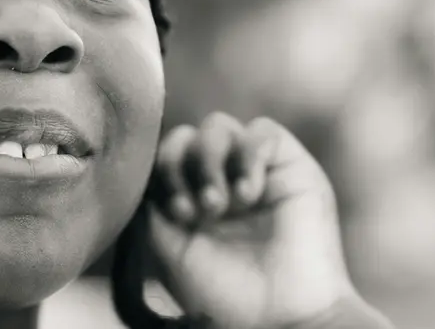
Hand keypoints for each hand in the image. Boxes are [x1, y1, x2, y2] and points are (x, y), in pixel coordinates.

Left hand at [144, 112, 357, 328]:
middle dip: (180, 165)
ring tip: (221, 206)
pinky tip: (249, 194)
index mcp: (189, 198)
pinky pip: (263, 130)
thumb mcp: (168, 246)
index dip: (161, 171)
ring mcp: (254, 171)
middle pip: (184, 135)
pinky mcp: (292, 167)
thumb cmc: (223, 293)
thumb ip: (151, 200)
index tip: (177, 213)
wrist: (279, 318)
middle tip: (196, 211)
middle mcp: (220, 180)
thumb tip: (142, 166)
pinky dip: (248, 155)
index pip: (163, 156)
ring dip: (209, 161)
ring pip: (217, 126)